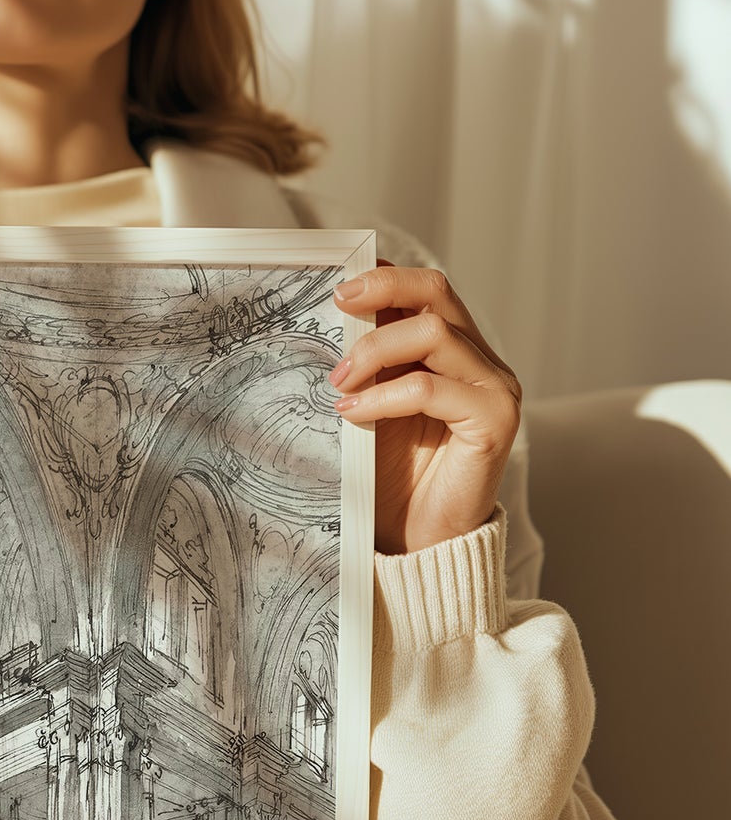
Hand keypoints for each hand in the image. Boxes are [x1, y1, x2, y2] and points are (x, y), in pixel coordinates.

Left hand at [330, 260, 520, 554]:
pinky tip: (353, 412)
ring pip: (435, 334)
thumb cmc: (393, 480)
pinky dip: (384, 396)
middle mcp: (481, 362)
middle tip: (337, 307)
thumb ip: (367, 367)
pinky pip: (432, 389)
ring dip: (375, 351)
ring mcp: (494, 388)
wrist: (421, 542)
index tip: (339, 284)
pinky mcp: (494, 421)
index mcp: (453, 352)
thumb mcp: (372, 408)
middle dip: (382, 291)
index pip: (426, 291)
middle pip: (437, 294)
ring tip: (338, 382)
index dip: (385, 277)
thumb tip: (327, 323)